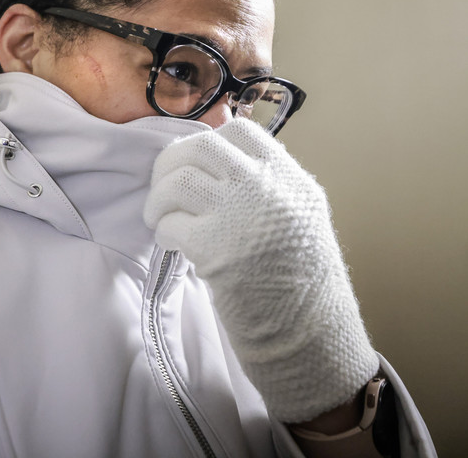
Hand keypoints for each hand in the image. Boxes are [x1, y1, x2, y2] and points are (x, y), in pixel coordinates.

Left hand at [143, 119, 378, 422]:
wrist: (309, 335)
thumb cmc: (299, 283)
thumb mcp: (299, 219)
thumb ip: (267, 187)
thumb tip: (217, 163)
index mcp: (291, 179)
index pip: (241, 131)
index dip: (207, 142)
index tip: (194, 165)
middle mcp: (267, 188)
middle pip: (201, 148)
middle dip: (171, 164)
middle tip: (164, 188)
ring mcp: (240, 214)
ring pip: (178, 180)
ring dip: (158, 199)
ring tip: (159, 218)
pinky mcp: (213, 246)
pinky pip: (170, 223)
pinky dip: (163, 231)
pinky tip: (171, 243)